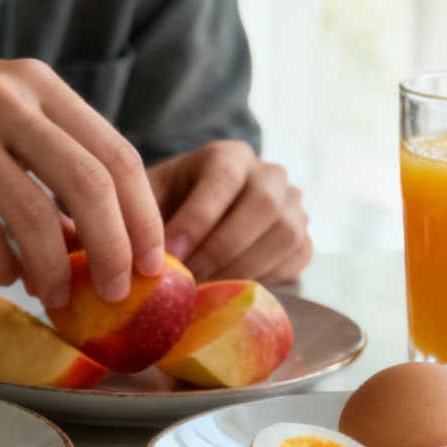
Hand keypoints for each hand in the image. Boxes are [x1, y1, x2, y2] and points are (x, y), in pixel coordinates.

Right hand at [0, 49, 164, 307]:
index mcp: (33, 82)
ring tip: (58, 299)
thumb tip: (92, 232)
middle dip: (116, 250)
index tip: (155, 264)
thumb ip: (39, 157)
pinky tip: (4, 274)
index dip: (144, 215)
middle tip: (119, 294)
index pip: (116, 152)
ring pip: (36, 213)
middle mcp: (3, 98)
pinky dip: (1, 263)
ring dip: (57, 269)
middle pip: (91, 183)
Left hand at [152, 141, 311, 284]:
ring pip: (286, 234)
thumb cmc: (162, 210)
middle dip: (222, 249)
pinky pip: (297, 260)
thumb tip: (147, 260)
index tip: (170, 254)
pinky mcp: (301, 239)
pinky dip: (265, 279)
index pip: (224, 178)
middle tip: (189, 278)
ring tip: (206, 288)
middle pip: (264, 205)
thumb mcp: (146, 202)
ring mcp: (292, 206)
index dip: (198, 218)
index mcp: (229, 156)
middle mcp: (268, 174)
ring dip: (244, 268)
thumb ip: (145, 220)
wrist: (191, 221)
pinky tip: (230, 290)